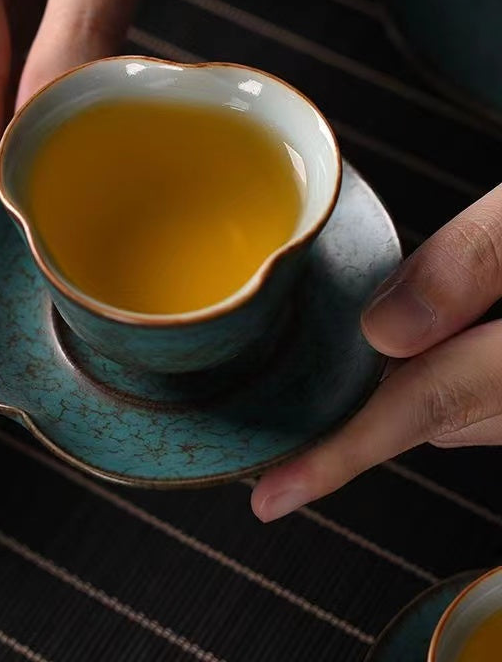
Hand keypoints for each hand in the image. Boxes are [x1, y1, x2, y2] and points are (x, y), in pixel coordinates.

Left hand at [252, 184, 501, 521]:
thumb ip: (477, 258)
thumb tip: (384, 331)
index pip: (426, 404)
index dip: (342, 454)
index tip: (274, 496)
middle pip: (449, 416)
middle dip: (386, 396)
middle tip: (339, 364)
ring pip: (480, 418)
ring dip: (436, 383)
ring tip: (410, 338)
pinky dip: (477, 381)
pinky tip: (474, 339)